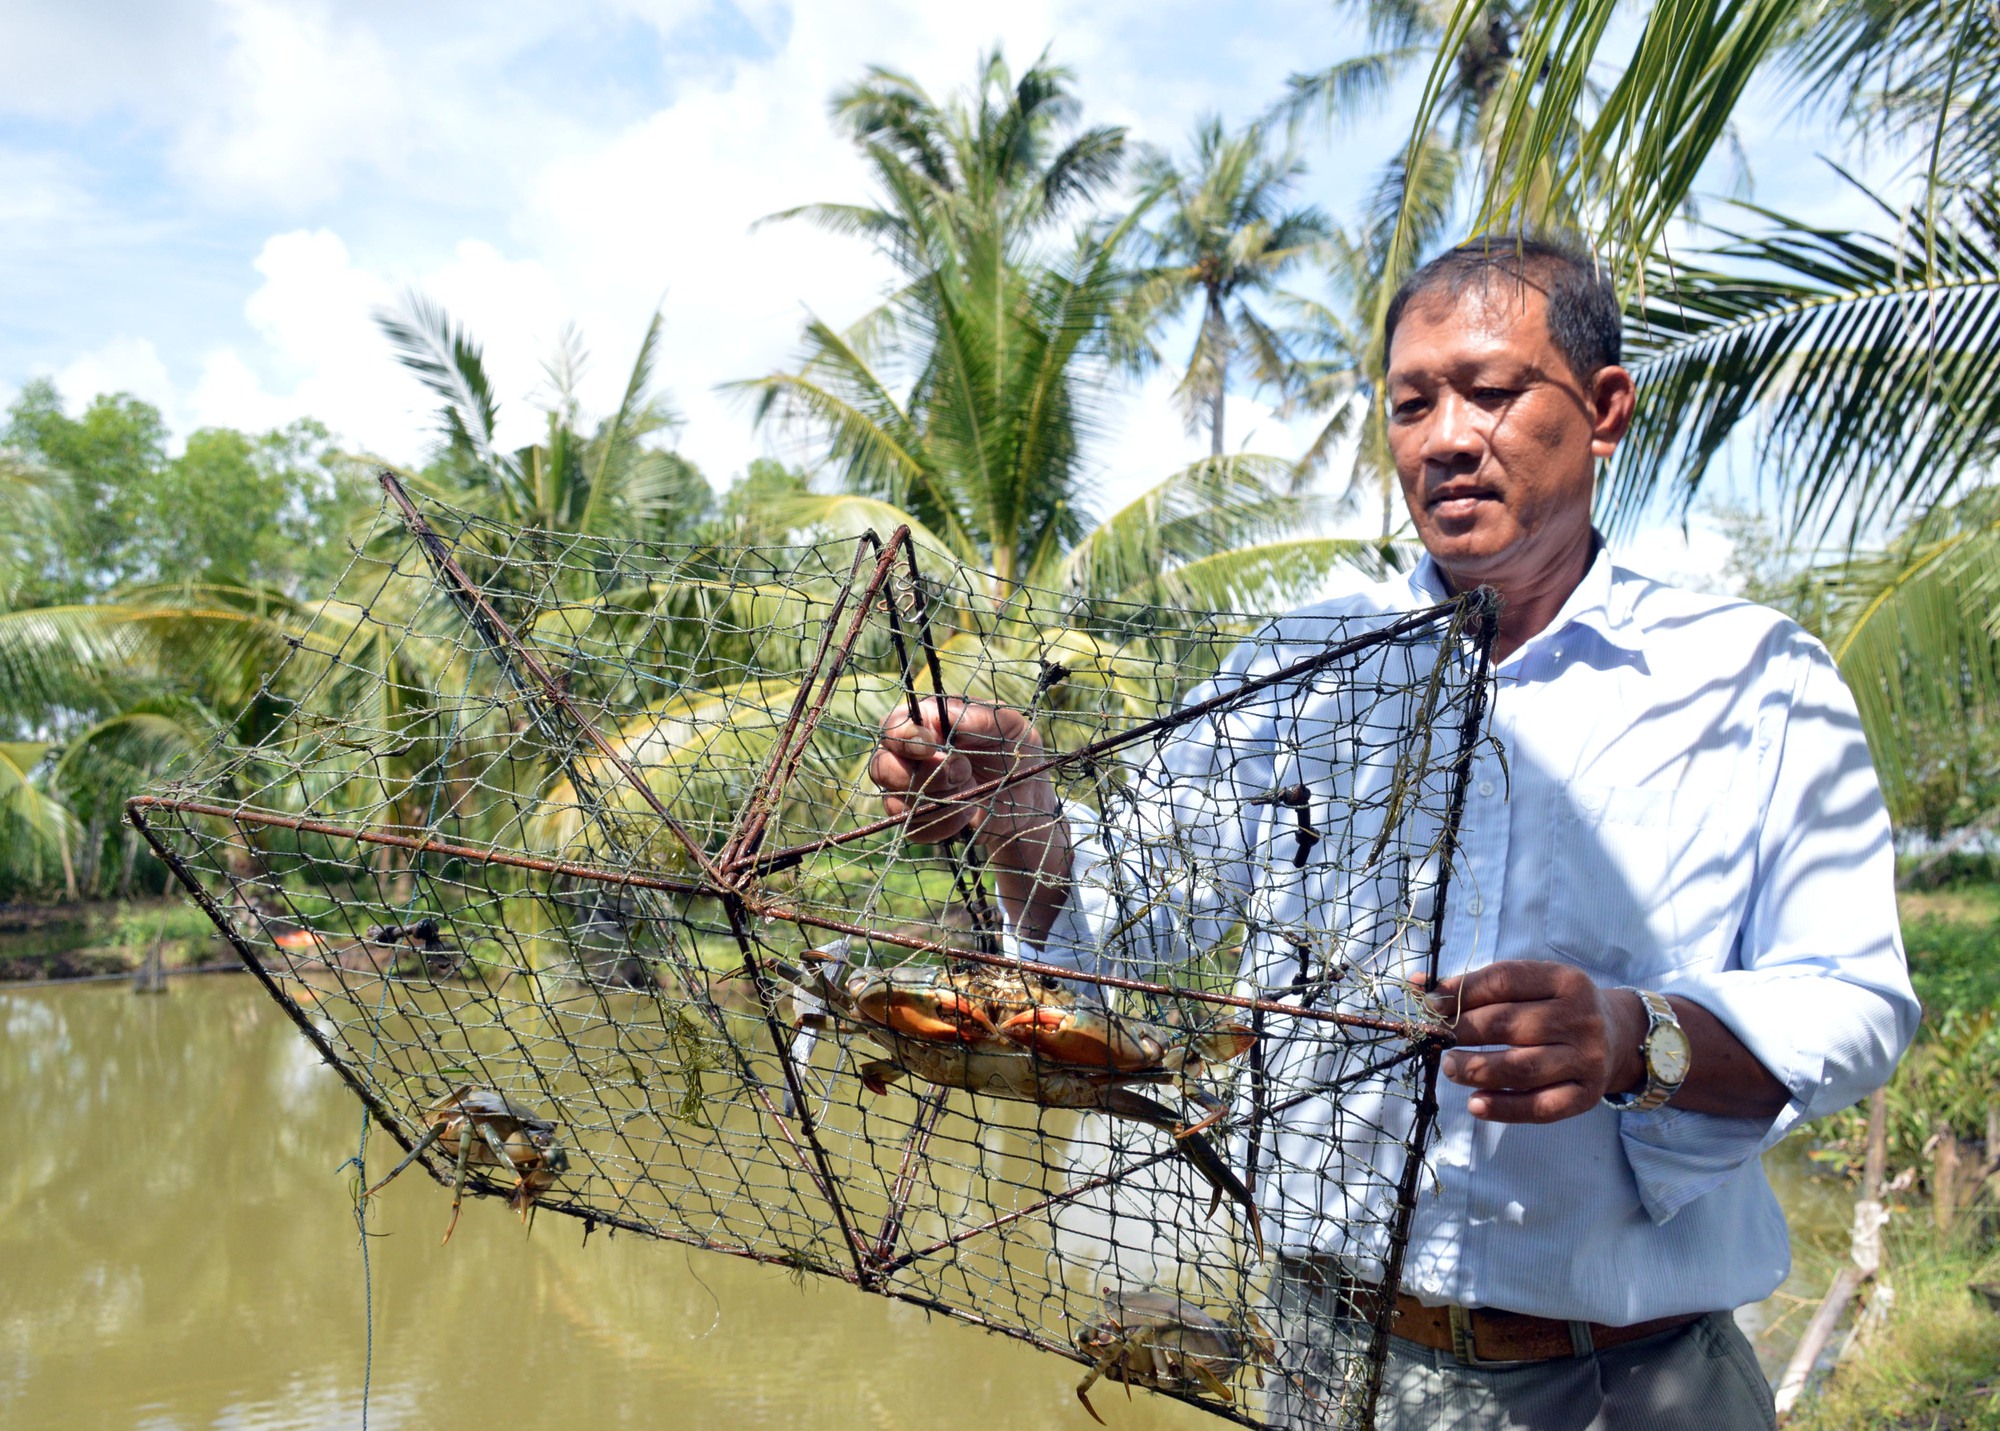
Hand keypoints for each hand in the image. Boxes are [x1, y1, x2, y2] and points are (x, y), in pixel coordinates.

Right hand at [867, 696, 1071, 941]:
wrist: (1027, 799)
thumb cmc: (1016, 751)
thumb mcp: (1012, 726)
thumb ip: (980, 716)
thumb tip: (947, 716)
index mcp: (927, 723)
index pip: (893, 725)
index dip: (904, 737)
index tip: (931, 746)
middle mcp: (909, 755)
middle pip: (882, 765)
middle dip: (924, 774)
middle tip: (962, 771)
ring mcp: (910, 789)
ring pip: (893, 799)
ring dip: (937, 799)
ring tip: (969, 791)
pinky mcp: (917, 819)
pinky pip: (912, 828)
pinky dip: (943, 823)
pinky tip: (967, 814)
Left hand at [1426, 961, 1646, 1122]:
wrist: (1618, 1037)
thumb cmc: (1557, 1007)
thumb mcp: (1532, 985)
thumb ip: (1480, 986)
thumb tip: (1418, 987)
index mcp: (1565, 980)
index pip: (1505, 980)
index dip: (1461, 991)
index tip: (1430, 1003)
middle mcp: (1580, 1017)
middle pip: (1509, 1024)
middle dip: (1462, 1030)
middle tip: (1437, 1038)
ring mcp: (1586, 1058)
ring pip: (1521, 1068)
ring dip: (1476, 1069)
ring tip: (1449, 1067)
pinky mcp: (1586, 1095)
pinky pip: (1540, 1106)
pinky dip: (1504, 1108)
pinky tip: (1475, 1104)